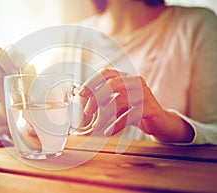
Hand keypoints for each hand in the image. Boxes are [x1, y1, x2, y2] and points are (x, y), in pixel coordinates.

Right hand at [0, 46, 35, 104]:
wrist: (13, 100)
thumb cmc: (23, 87)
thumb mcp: (30, 79)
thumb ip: (29, 71)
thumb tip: (28, 67)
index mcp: (14, 56)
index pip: (10, 49)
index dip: (12, 56)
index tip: (17, 67)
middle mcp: (0, 57)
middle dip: (0, 60)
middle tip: (6, 72)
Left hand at [79, 68, 193, 142]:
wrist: (161, 122)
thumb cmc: (137, 110)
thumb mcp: (119, 103)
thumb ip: (106, 99)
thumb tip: (86, 102)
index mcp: (126, 78)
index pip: (106, 73)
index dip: (92, 82)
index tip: (81, 93)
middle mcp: (136, 82)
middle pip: (112, 84)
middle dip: (96, 97)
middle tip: (87, 111)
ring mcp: (144, 94)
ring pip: (120, 99)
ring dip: (105, 115)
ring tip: (96, 126)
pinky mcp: (150, 108)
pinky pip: (130, 115)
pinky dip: (117, 125)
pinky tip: (108, 132)